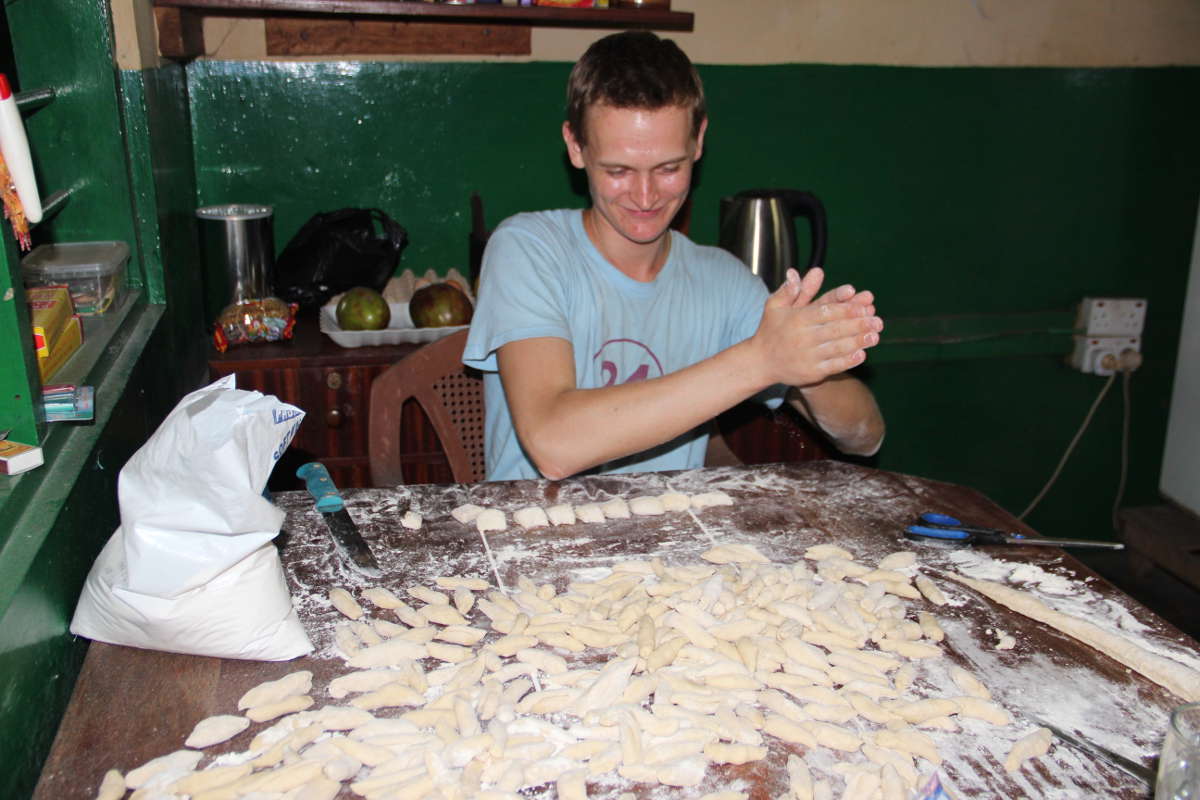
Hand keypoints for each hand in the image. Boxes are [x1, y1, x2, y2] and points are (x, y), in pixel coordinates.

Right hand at [751, 267, 882, 387]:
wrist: (760, 362)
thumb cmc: (771, 330)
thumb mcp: (774, 306)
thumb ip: (789, 290)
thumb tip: (796, 273)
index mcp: (796, 319)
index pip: (825, 311)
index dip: (846, 308)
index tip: (864, 306)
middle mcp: (802, 337)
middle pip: (835, 329)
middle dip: (858, 325)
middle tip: (877, 320)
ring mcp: (807, 356)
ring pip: (837, 348)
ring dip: (858, 342)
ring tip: (875, 336)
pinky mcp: (811, 373)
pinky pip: (833, 366)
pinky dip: (848, 360)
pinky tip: (862, 354)